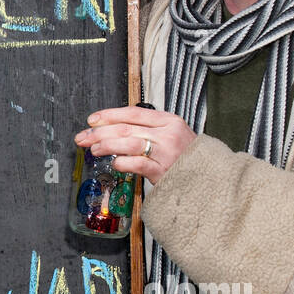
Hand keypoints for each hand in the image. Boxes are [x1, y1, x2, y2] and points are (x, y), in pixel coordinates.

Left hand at [74, 105, 195, 185]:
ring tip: (93, 149)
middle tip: (83, 137)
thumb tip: (115, 128)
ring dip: (107, 145)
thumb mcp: (172, 135)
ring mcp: (166, 152)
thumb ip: (149, 130)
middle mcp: (167, 134)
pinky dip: (122, 162)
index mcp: (169, 120)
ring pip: (129, 142)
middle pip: (126, 127)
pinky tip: (114, 163)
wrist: (211, 179)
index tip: (92, 120)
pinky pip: (137, 164)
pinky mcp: (164, 171)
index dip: (109, 115)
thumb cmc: (187, 158)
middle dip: (100, 132)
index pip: (133, 113)